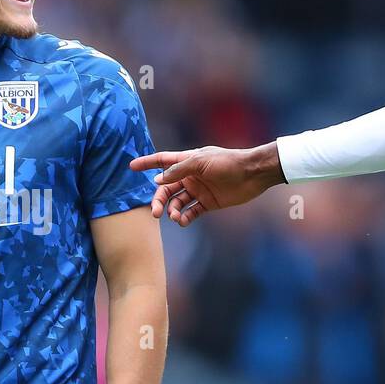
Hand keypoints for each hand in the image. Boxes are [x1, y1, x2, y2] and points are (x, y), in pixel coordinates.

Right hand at [130, 143, 284, 226]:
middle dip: (159, 200)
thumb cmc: (228, 162)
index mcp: (187, 162)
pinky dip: (185, 217)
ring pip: (177, 202)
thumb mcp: (200, 162)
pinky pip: (191, 212)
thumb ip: (178, 171)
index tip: (131, 166)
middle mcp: (190, 176)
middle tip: (155, 212)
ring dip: (173, 211)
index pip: (162, 162)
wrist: (253, 174)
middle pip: (166, 189)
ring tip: (175, 217)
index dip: (147, 163)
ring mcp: (198, 190)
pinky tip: (183, 221)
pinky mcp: (208, 203)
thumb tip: (157, 180)